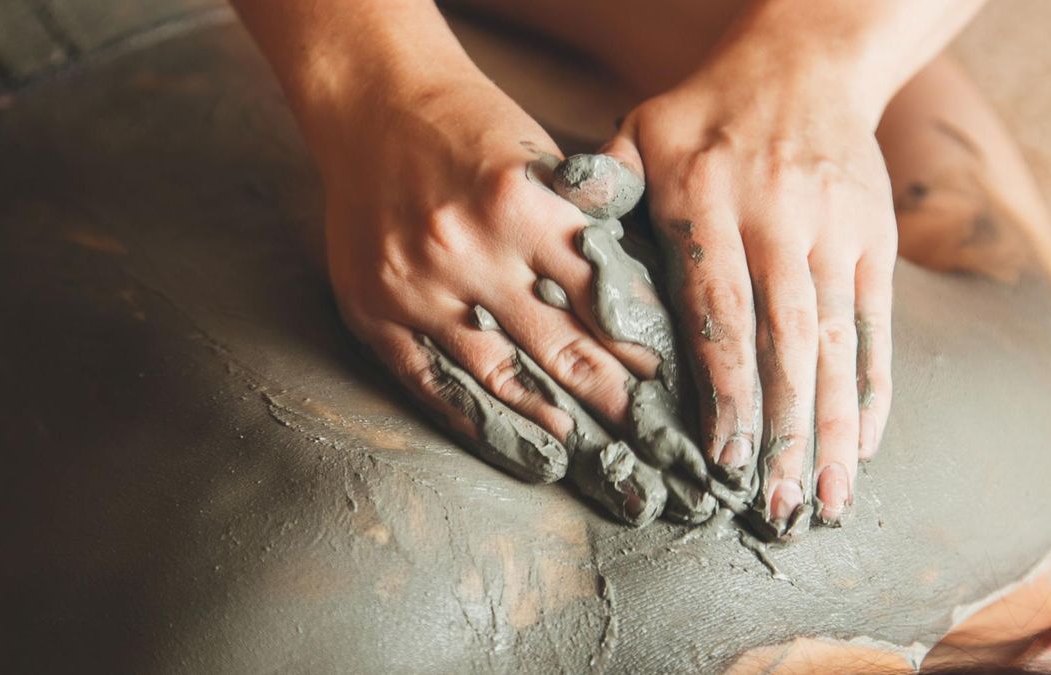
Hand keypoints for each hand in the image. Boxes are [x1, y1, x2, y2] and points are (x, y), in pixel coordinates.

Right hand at [313, 70, 695, 522]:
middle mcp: (468, 250)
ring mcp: (416, 287)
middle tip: (656, 442)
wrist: (374, 100)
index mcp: (521, 205)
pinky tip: (517, 444)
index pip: (600, 296)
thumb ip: (584, 224)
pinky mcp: (374, 311)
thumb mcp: (543, 155)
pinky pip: (430, 382)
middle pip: (559, 344)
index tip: (676, 388)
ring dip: (554, 420)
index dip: (642, 347)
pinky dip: (477, 421)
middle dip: (615, 398)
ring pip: (499, 374)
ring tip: (596, 455)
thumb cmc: (473, 127)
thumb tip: (640, 304)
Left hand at [602, 48, 897, 533]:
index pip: (719, 309)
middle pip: (785, 343)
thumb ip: (599, 192)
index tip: (722, 457)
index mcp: (709, 201)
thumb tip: (551, 245)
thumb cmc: (705, 111)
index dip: (726, 387)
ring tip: (825, 501)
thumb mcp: (639, 132)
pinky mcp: (874, 242)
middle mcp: (780, 221)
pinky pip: (875, 326)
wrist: (807, 61)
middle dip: (782, 432)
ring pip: (837, 346)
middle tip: (773, 509)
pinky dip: (873, 389)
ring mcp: (836, 233)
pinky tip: (864, 447)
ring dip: (832, 430)